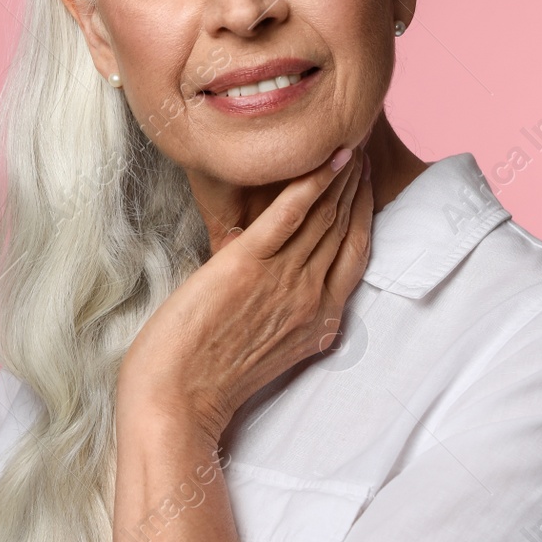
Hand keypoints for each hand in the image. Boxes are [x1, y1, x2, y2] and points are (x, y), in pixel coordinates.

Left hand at [118, 146, 375, 441]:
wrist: (176, 403)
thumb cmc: (209, 379)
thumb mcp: (270, 350)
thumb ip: (289, 316)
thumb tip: (286, 283)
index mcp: (320, 321)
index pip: (356, 253)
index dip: (364, 211)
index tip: (365, 180)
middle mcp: (310, 298)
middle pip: (344, 227)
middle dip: (355, 183)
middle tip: (359, 143)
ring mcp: (282, 281)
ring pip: (324, 215)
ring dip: (338, 174)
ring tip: (343, 139)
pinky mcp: (246, 265)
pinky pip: (289, 215)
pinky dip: (310, 183)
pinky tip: (325, 157)